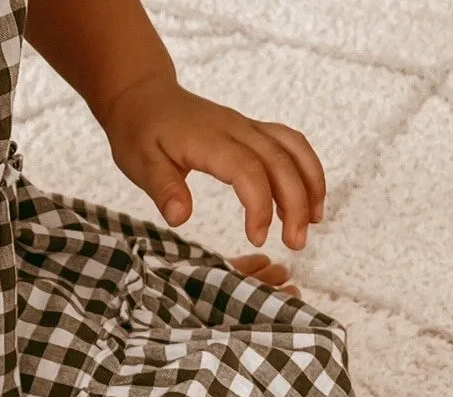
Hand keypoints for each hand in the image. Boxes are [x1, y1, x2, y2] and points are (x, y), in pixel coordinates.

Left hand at [101, 75, 325, 250]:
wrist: (145, 98)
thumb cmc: (140, 132)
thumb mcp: (141, 164)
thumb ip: (163, 189)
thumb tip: (180, 217)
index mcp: (210, 140)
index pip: (248, 170)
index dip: (260, 205)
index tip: (258, 238)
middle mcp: (237, 129)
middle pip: (280, 161)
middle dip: (296, 203)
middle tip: (296, 243)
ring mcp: (247, 127)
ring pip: (292, 150)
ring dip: (309, 184)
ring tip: (312, 223)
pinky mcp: (251, 131)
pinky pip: (288, 145)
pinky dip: (304, 169)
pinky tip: (305, 198)